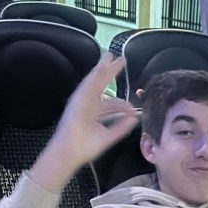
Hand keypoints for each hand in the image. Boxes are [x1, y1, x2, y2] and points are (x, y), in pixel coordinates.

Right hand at [31, 54, 139, 191]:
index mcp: (96, 113)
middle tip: (121, 59)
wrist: (72, 152)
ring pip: (95, 80)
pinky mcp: (78, 99)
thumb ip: (121, 127)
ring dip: (102, 67)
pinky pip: (88, 83)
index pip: (112, 103)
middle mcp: (89, 104)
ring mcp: (83, 100)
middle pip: (103, 85)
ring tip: (110, 55)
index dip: (124, 105)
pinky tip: (101, 65)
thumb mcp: (109, 136)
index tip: (133, 110)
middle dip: (111, 72)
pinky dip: (94, 74)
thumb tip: (134, 118)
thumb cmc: (87, 147)